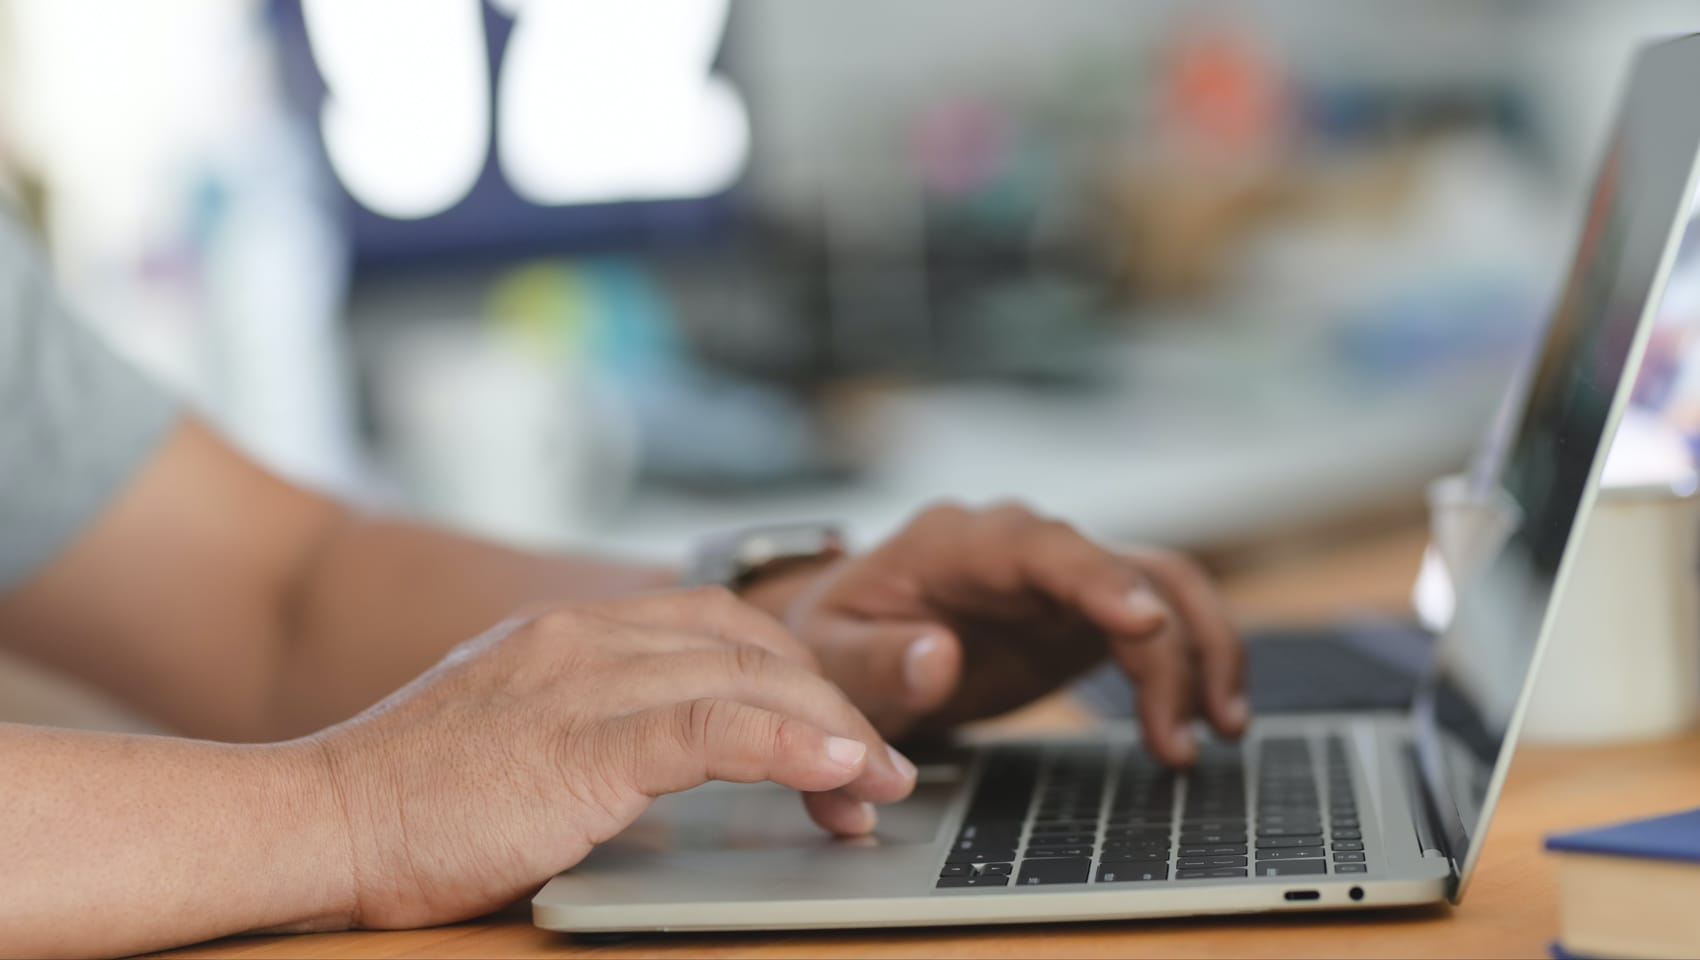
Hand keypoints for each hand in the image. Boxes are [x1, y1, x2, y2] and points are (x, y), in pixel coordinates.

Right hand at [305, 588, 915, 929]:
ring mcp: (585, 681)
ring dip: (834, 732)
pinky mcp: (581, 742)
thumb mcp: (517, 728)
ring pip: (751, 680)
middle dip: (834, 706)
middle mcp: (589, 635)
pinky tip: (838, 772)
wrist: (318, 820)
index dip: (798, 676)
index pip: (723, 624)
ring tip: (881, 786)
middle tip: (883, 772)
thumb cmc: (414, 796)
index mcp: (577, 629)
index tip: (841, 734)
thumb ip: (594, 718)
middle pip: (756, 646)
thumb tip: (679, 749)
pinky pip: (714, 731)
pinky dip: (791, 746)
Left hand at [744, 502, 1247, 764]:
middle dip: (1164, 646)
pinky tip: (1210, 719)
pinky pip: (1161, 616)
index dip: (1096, 579)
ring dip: (1200, 651)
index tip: (1143, 622)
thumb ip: (877, 661)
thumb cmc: (836, 641)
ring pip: (1160, 582)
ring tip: (1214, 731)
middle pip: (1119, 567)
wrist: (850, 640)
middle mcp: (1020, 544)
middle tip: (1176, 734)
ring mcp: (1061, 573)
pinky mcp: (1087, 609)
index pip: (1039, 546)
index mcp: (954, 543)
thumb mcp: (831, 658)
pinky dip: (1194, 660)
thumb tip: (938, 656)